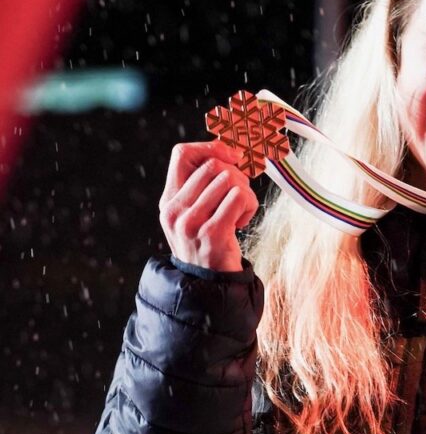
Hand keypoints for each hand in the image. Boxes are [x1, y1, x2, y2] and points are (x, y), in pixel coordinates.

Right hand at [159, 140, 258, 271]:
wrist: (209, 285)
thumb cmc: (209, 244)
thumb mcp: (195, 214)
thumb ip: (203, 185)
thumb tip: (229, 150)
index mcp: (168, 200)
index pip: (182, 153)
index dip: (211, 148)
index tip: (231, 158)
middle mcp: (175, 210)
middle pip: (213, 164)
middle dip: (236, 174)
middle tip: (239, 195)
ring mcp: (191, 222)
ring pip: (229, 179)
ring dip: (245, 193)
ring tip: (239, 212)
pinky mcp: (212, 232)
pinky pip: (240, 197)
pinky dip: (249, 205)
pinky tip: (241, 221)